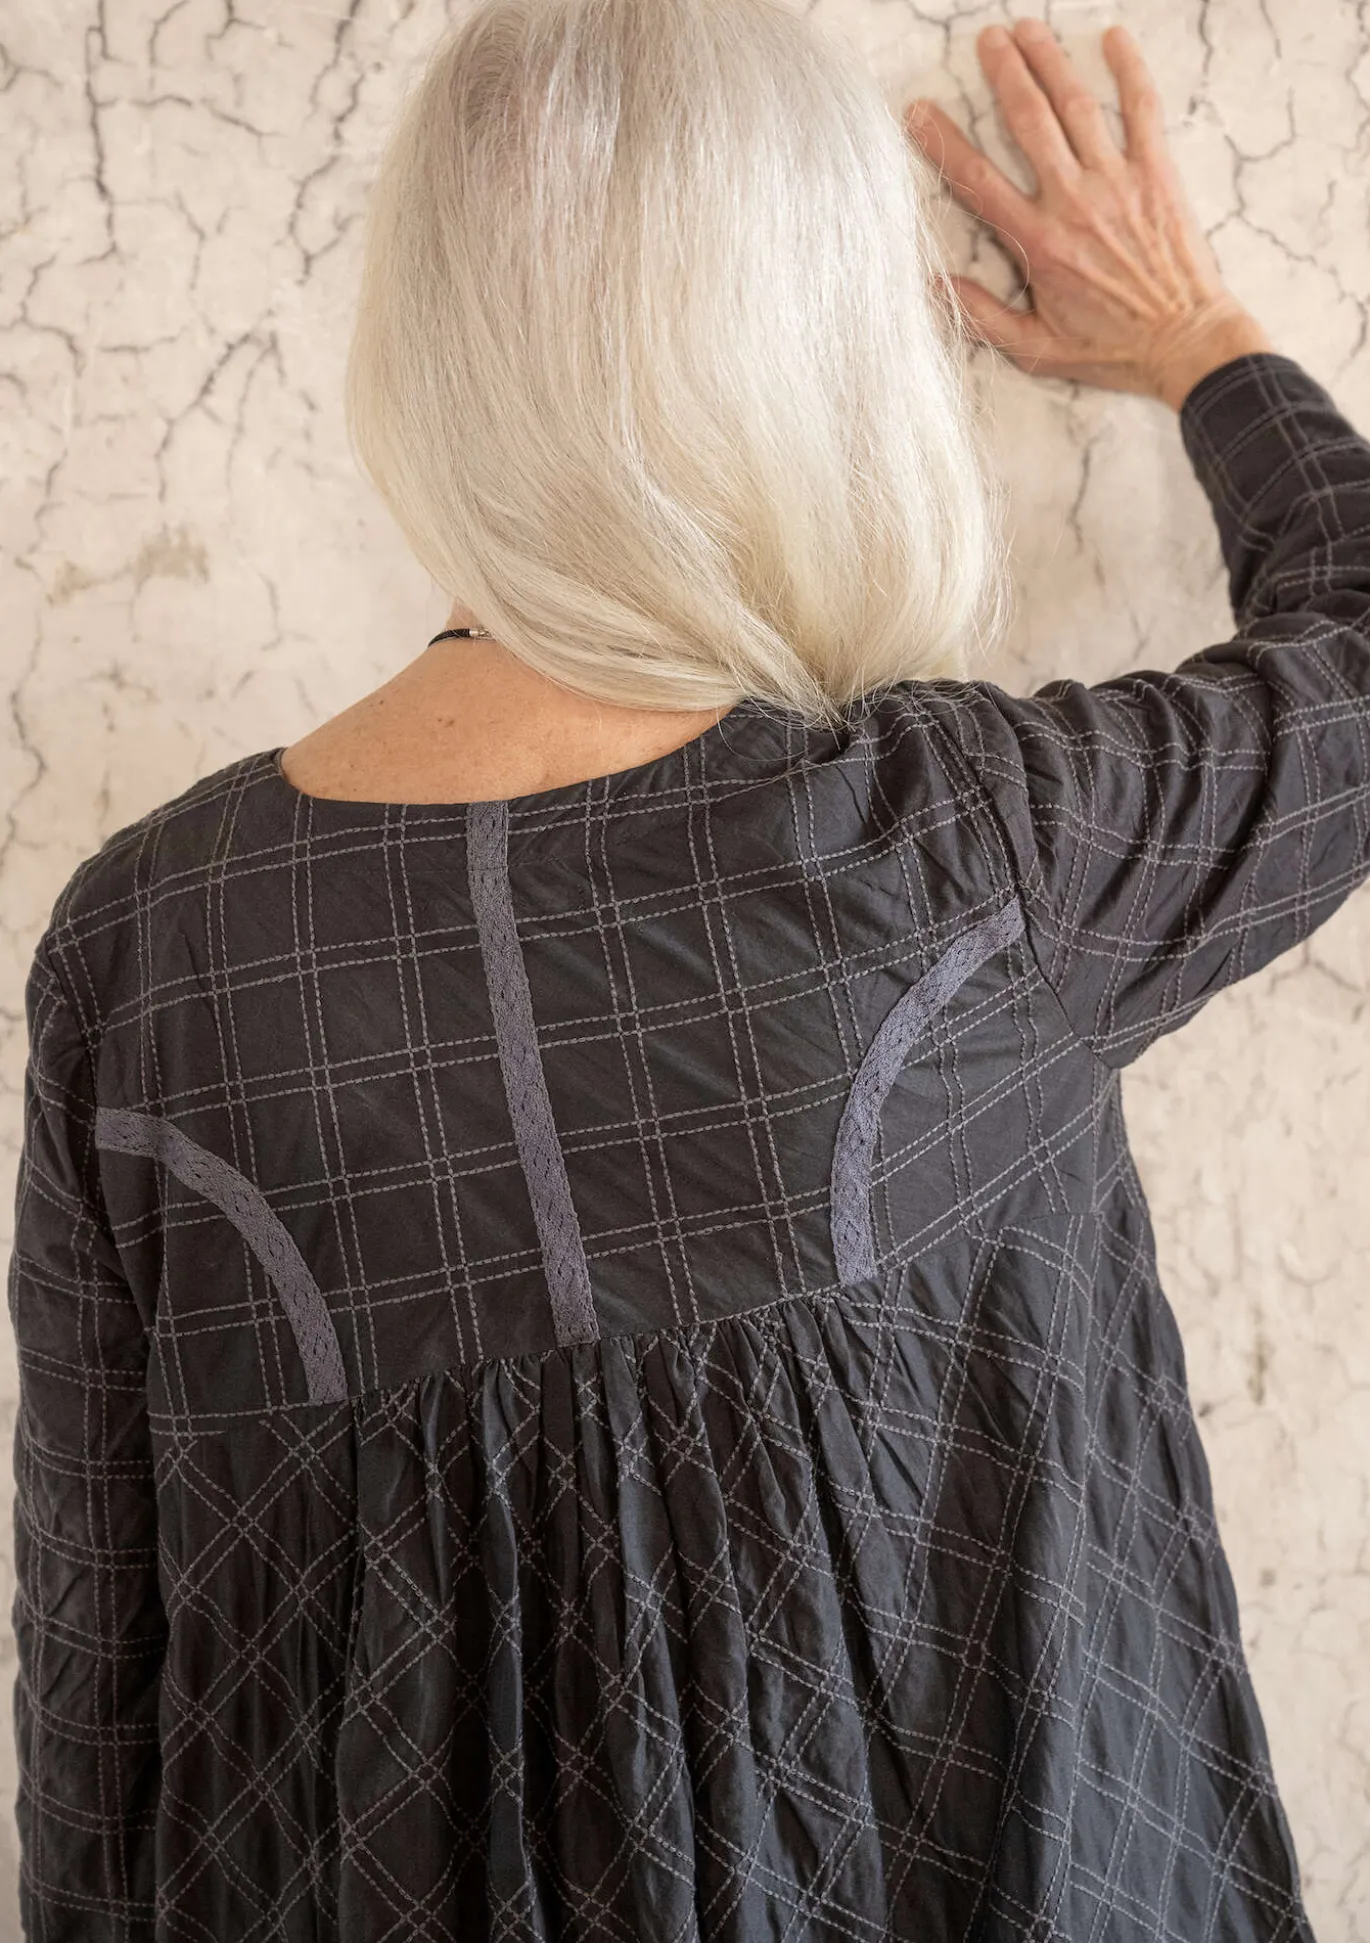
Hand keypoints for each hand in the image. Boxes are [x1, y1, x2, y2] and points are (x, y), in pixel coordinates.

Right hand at [905, 20, 1272, 407]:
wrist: (1185, 343)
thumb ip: (983, 317)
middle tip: (987, 39)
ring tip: (1027, 30)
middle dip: (1004, 74)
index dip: (944, 143)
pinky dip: (1130, 71)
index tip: (920, 113)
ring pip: (1076, 106)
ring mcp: (1117, 182)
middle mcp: (1074, 203)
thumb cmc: (1112, 351)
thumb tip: (934, 286)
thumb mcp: (1036, 349)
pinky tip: (1114, 39)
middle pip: (1029, 122)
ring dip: (1050, 62)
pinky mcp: (1157, 174)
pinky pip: (1143, 110)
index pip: (978, 182)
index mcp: (1039, 244)